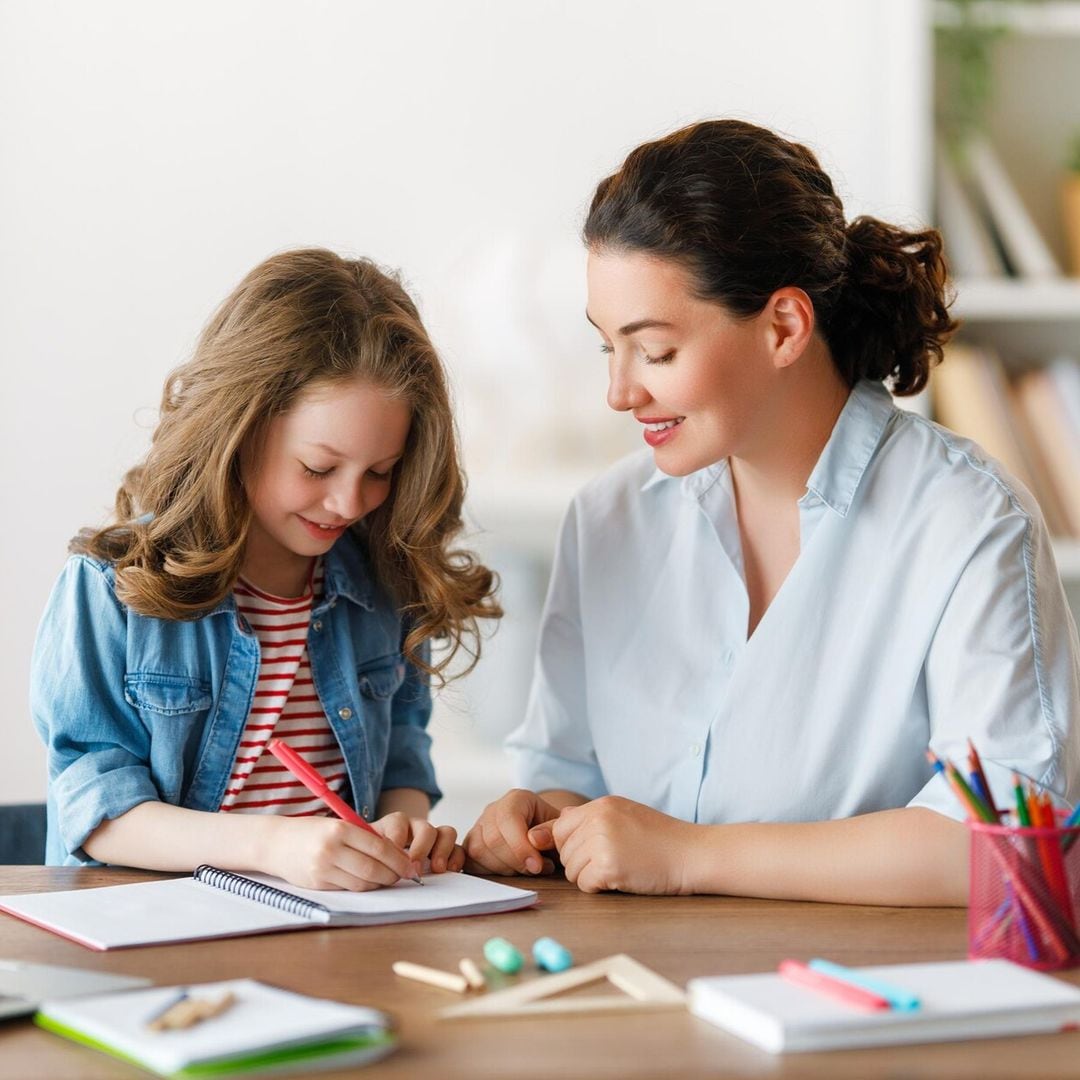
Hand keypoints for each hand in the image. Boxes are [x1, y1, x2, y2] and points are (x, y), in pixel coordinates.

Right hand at [262, 815, 421, 891]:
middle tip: (403, 875)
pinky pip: (348, 889)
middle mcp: (331, 849)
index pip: (378, 848)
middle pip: (372, 868)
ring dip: (379, 883)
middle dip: (393, 875)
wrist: (276, 842)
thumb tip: (396, 853)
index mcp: (340, 829)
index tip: (409, 865)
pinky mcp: (317, 884)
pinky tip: (368, 882)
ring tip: (387, 878)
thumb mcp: (338, 825)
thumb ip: (363, 837)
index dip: (398, 859)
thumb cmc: (313, 831)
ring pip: (361, 883)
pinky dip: (362, 887)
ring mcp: (322, 868)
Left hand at [371, 812, 463, 873]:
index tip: (391, 857)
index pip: (398, 823)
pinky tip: (448, 871)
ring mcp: (434, 839)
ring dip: (443, 850)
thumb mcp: (364, 856)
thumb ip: (365, 856)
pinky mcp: (447, 852)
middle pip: (425, 827)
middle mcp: (417, 828)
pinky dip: (456, 859)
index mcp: (394, 824)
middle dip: (422, 848)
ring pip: (447, 832)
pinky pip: (459, 849)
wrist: (379, 865)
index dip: (396, 840)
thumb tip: (364, 865)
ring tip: (437, 869)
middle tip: (414, 868)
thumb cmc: (371, 861)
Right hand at [463, 789, 562, 875]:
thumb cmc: (553, 832)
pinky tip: (508, 872)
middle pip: (492, 838)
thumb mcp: (561, 828)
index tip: (537, 866)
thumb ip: (552, 831)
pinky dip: (488, 872)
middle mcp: (493, 810)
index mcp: (516, 799)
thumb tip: (535, 839)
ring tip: (525, 870)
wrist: (544, 836)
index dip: (520, 846)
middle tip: (536, 870)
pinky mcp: (471, 844)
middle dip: (514, 861)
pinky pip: (469, 860)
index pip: (508, 819)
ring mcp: (479, 826)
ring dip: (503, 869)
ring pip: (478, 850)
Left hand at [530, 796, 696, 894]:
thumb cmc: (662, 838)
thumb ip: (593, 817)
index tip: (589, 853)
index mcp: (602, 805)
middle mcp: (598, 819)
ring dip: (589, 876)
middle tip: (609, 863)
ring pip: (571, 869)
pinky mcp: (608, 867)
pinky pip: (584, 884)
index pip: (561, 826)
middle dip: (580, 862)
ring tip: (617, 870)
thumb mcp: (626, 814)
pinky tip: (619, 880)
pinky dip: (598, 888)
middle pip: (563, 850)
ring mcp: (602, 843)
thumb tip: (560, 818)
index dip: (570, 844)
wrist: (692, 854)